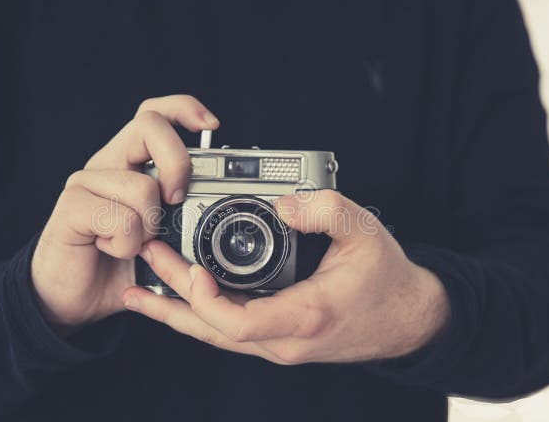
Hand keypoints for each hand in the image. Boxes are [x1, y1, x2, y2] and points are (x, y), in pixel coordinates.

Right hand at [31, 95, 219, 327]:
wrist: (70, 299)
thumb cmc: (116, 267)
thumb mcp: (161, 239)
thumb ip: (184, 218)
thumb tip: (221, 210)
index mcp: (130, 164)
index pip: (154, 114)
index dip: (184, 109)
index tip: (211, 127)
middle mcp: (107, 165)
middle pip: (149, 125)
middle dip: (177, 163)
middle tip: (176, 200)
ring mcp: (86, 182)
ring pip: (142, 185)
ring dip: (149, 227)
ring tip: (133, 244)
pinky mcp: (70, 207)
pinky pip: (120, 219)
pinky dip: (126, 245)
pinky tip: (110, 251)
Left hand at [122, 190, 449, 363]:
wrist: (408, 319)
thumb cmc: (387, 280)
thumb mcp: (364, 234)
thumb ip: (324, 210)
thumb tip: (282, 202)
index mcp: (305, 315)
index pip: (238, 323)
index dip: (204, 299)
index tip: (190, 269)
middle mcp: (285, 340)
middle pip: (212, 331)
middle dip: (172, 298)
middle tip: (145, 261)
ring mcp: (278, 345)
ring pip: (214, 335)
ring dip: (177, 310)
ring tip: (140, 289)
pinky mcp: (276, 339)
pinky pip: (228, 331)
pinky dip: (198, 314)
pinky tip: (177, 301)